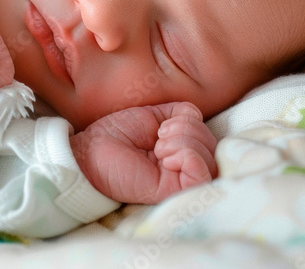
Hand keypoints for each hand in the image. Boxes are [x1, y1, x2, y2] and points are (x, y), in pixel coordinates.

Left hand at [69, 102, 217, 203]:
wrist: (92, 152)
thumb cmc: (116, 135)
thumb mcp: (153, 116)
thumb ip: (179, 113)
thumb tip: (197, 115)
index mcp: (179, 148)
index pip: (207, 135)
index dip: (192, 122)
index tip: (162, 126)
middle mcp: (184, 166)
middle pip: (212, 145)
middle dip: (188, 130)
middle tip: (159, 137)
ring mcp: (181, 180)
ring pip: (210, 157)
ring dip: (185, 141)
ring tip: (159, 146)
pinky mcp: (176, 192)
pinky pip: (204, 174)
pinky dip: (189, 156)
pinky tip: (166, 157)